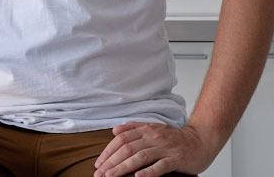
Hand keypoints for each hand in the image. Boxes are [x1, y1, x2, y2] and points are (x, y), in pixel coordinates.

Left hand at [93, 122, 215, 176]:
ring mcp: (165, 148)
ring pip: (140, 157)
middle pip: (127, 149)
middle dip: (111, 162)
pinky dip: (148, 172)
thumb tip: (114, 130)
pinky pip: (160, 166)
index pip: (121, 139)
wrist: (201, 140)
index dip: (108, 151)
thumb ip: (134, 128)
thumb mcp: (153, 128)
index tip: (99, 163)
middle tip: (100, 173)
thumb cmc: (175, 138)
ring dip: (123, 167)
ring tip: (111, 176)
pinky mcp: (176, 159)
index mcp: (146, 130)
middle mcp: (153, 137)